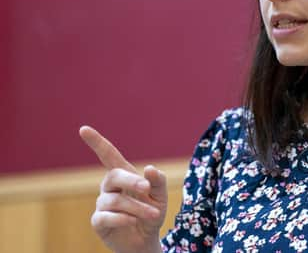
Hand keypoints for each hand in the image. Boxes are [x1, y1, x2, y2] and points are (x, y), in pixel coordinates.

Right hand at [79, 126, 166, 252]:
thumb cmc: (152, 213)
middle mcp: (109, 187)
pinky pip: (105, 217)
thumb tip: (149, 169)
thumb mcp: (160, 196)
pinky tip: (133, 221)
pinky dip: (122, 218)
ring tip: (154, 214)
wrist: (146, 240)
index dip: (97, 142)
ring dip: (137, 207)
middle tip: (147, 189)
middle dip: (132, 181)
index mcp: (124, 175)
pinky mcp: (98, 222)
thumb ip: (158, 181)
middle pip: (114, 176)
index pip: (108, 155)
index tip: (83, 129)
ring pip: (115, 201)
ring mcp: (102, 204)